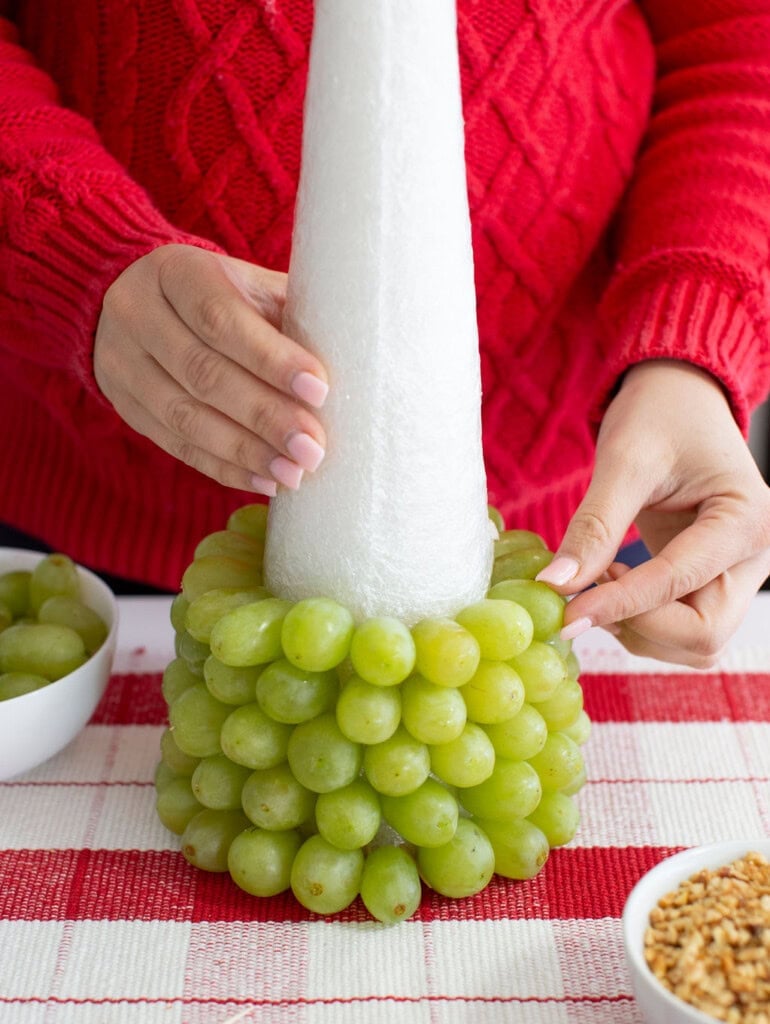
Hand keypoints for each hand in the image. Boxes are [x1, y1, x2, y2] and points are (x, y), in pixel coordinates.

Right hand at [94, 244, 328, 495]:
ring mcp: (123, 364)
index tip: (319, 390)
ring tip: (294, 473)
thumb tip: (354, 357)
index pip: (221, 318)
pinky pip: (176, 446)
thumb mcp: (249, 285)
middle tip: (312, 447)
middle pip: (203, 373)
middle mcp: (139, 315)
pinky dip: (224, 468)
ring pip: (184, 417)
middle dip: (264, 415)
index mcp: (176, 272)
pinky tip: (263, 480)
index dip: (271, 358)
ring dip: (245, 451)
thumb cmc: (219, 294)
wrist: (134, 298)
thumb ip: (289, 314)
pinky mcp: (126, 408)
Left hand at [537, 360, 769, 666]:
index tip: (566, 613)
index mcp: (746, 520)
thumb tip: (556, 585)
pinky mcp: (712, 582)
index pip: (679, 583)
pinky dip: (641, 621)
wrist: (678, 398)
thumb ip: (595, 525)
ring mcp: (736, 574)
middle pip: (703, 634)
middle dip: (639, 625)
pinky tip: (614, 581)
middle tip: (589, 591)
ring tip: (602, 576)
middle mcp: (754, 557)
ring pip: (693, 643)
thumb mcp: (625, 459)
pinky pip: (680, 628)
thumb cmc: (660, 414)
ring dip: (638, 628)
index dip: (619, 604)